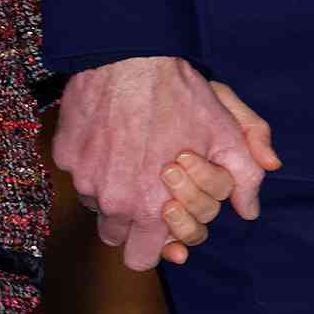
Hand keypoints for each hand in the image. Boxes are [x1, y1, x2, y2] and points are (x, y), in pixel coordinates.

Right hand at [53, 55, 269, 271]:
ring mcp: (83, 177)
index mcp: (150, 208)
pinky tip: (109, 133)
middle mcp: (111, 201)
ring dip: (109, 190)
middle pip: (115, 235)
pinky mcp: (64, 153)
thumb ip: (243, 178)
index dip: (153, 243)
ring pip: (95, 202)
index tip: (159, 216)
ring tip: (129, 154)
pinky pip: (76, 171)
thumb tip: (249, 210)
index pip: (141, 259)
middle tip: (145, 185)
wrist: (131, 54)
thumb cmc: (180, 95)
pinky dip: (90, 161)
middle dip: (130, 220)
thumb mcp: (225, 133)